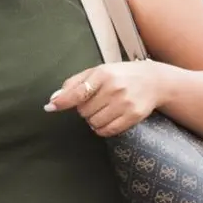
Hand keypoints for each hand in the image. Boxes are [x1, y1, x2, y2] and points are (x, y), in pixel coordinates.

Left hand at [44, 61, 162, 136]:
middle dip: (84, 109)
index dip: (62, 102)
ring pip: (94, 122)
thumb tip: (54, 99)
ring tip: (103, 109)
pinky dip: (102, 128)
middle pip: (83, 111)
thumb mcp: (97, 72)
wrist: (153, 81)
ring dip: (93, 119)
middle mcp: (114, 88)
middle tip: (96, 101)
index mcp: (103, 74)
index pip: (78, 92)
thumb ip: (74, 84)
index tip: (50, 107)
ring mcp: (125, 103)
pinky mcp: (133, 116)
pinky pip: (107, 131)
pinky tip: (107, 119)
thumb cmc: (119, 75)